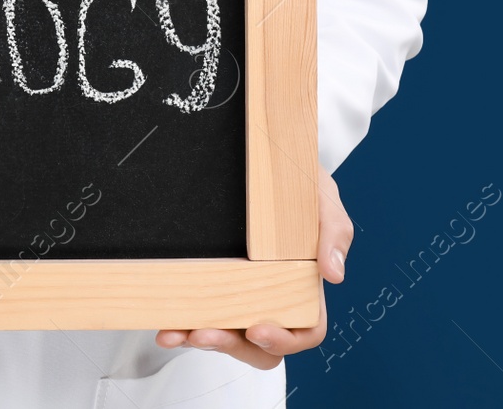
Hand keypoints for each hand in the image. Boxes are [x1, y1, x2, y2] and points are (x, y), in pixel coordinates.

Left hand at [155, 168, 350, 369]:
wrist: (263, 155)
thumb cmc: (297, 181)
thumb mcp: (321, 198)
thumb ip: (334, 231)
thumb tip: (334, 275)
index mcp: (303, 285)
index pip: (304, 330)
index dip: (283, 340)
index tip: (256, 330)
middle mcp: (272, 295)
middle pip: (260, 346)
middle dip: (233, 347)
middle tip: (205, 333)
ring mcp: (240, 292)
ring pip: (227, 336)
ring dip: (202, 340)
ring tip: (179, 332)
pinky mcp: (211, 283)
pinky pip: (199, 316)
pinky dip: (182, 326)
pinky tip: (168, 326)